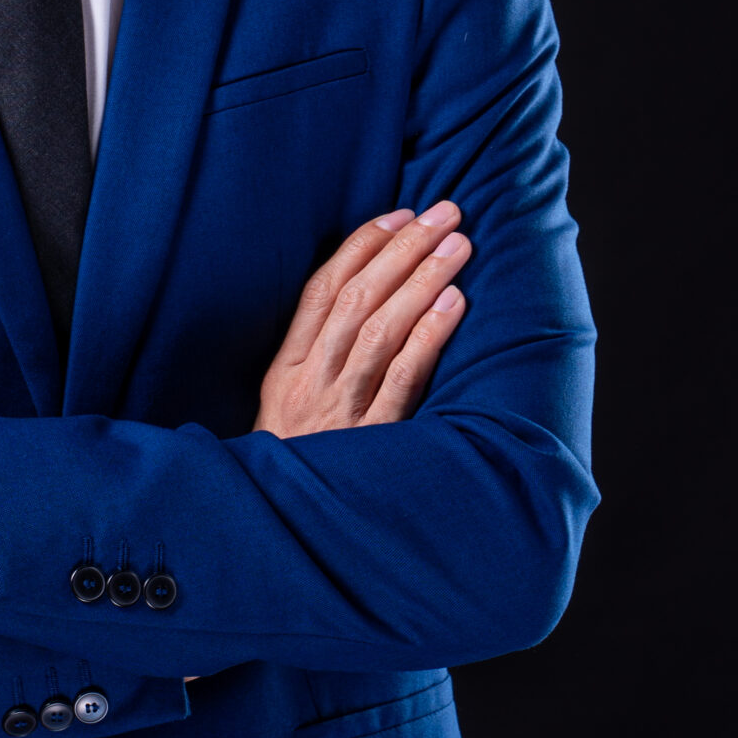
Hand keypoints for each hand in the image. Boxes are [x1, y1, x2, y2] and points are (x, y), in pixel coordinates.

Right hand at [255, 203, 469, 437]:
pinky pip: (402, 379)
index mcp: (286, 367)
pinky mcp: (371, 440)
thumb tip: (366, 293)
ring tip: (458, 245)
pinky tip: (454, 305)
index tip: (400, 214)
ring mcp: (340, 411)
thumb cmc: (293, 459)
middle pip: (358, 300)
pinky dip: (427, 337)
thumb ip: (316, 355)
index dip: (362, 246)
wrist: (279, 525)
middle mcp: (311, 382)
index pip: (322, 289)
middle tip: (445, 213)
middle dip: (404, 248)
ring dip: (422, 280)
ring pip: (381, 331)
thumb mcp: (286, 403)